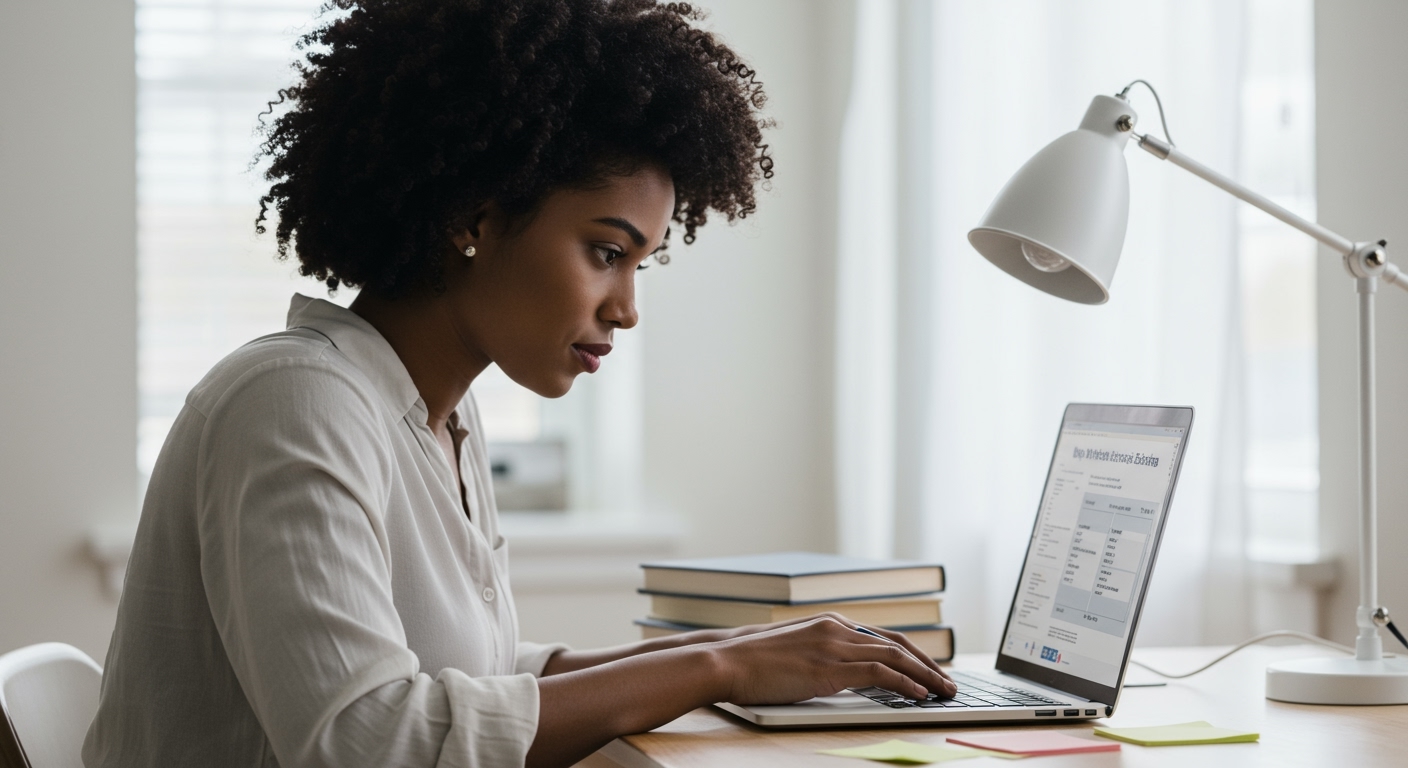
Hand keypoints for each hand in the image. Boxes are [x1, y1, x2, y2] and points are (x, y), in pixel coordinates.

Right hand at [723, 612, 948, 677]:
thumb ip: (824, 657)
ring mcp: (833, 646)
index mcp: (830, 623)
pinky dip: (904, 683)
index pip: (883, 636)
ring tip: (944, 692)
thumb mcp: (796, 653)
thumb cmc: (754, 664)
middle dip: (927, 664)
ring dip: (925, 675)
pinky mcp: (828, 668)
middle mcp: (836, 628)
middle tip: (948, 683)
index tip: (929, 670)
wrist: (727, 662)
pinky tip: (918, 694)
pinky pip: (879, 673)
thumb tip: (849, 676)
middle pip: (896, 643)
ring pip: (894, 656)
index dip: (912, 654)